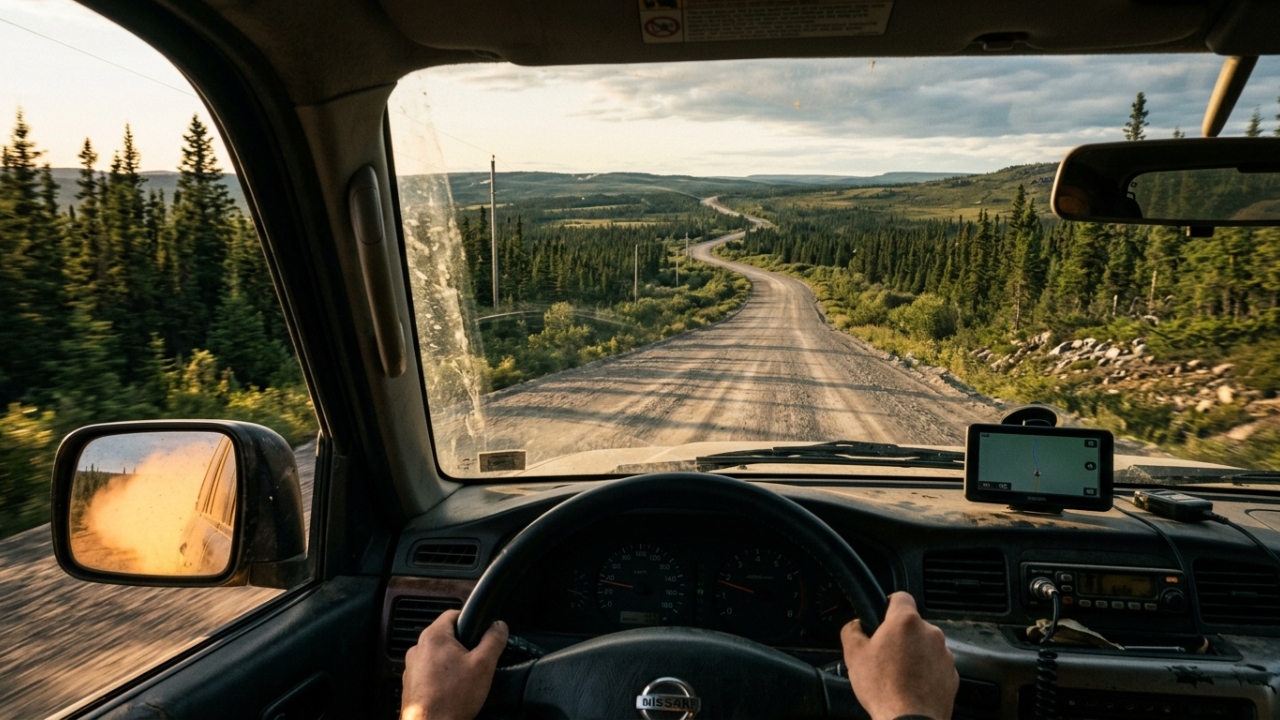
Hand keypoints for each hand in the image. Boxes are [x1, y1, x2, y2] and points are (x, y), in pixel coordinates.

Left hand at [401, 609, 508, 719]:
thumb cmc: (452, 699)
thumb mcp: (484, 665)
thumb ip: (494, 640)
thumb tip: (499, 626)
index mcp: (433, 637)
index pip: (453, 613)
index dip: (471, 620)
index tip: (481, 631)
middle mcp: (418, 649)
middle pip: (446, 636)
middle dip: (463, 646)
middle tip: (477, 661)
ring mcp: (412, 668)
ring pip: (437, 656)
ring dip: (452, 663)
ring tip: (465, 680)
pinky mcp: (411, 685)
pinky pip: (429, 673)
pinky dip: (441, 678)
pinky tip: (452, 691)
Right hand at [841, 591, 957, 719]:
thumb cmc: (883, 688)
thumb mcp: (853, 655)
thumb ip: (851, 630)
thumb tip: (855, 625)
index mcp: (905, 621)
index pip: (900, 596)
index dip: (888, 604)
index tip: (881, 616)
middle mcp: (930, 633)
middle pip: (912, 625)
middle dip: (899, 636)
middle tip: (883, 654)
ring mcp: (944, 655)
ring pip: (925, 646)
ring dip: (913, 654)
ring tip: (897, 674)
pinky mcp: (952, 675)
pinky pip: (935, 666)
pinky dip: (925, 672)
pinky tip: (911, 686)